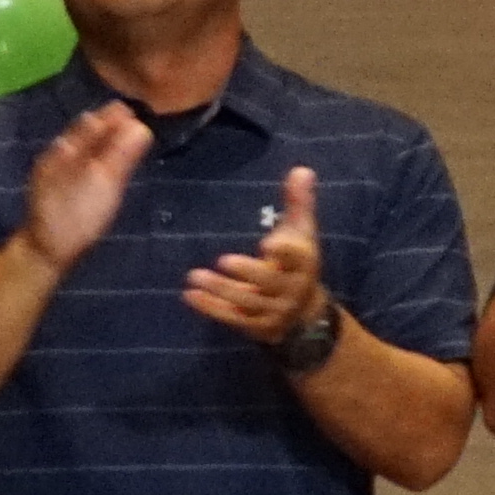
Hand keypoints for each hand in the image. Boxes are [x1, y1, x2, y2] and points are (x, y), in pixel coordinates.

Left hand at [24, 101, 154, 267]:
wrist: (44, 250)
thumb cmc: (76, 214)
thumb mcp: (102, 181)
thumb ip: (119, 153)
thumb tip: (140, 125)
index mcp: (66, 149)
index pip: (93, 123)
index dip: (114, 116)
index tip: (133, 108)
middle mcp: (56, 155)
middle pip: (83, 131)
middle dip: (106, 123)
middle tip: (129, 116)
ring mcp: (52, 172)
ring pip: (77, 145)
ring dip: (97, 136)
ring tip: (117, 133)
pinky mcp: (53, 190)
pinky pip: (74, 161)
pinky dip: (89, 153)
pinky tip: (96, 161)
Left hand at [185, 163, 331, 348]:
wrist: (305, 314)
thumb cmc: (296, 263)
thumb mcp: (301, 233)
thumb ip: (298, 203)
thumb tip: (301, 169)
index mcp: (303, 264)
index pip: (298, 258)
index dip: (285, 253)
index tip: (269, 244)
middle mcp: (290, 289)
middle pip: (269, 283)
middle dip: (247, 273)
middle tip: (222, 260)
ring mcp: (272, 310)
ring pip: (247, 302)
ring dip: (220, 290)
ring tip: (194, 276)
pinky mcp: (255, 325)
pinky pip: (232, 318)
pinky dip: (210, 308)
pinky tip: (189, 295)